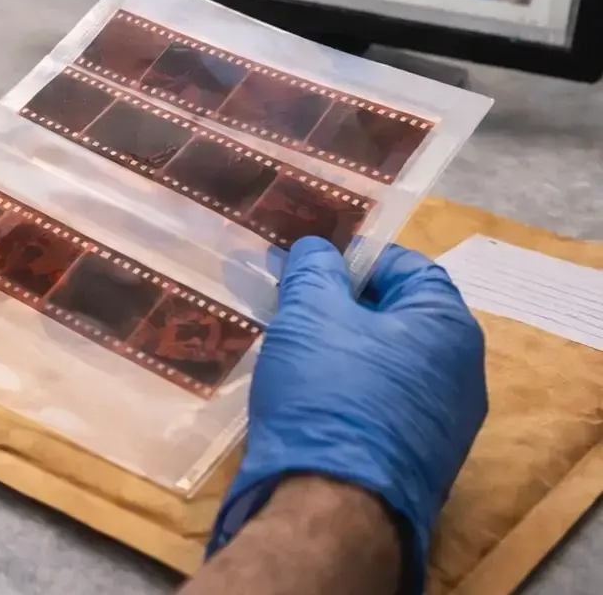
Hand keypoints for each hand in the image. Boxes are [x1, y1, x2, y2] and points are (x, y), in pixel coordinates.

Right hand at [209, 239, 486, 593]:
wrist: (333, 507)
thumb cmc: (328, 392)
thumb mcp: (310, 313)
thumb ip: (314, 270)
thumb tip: (317, 249)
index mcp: (448, 326)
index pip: (407, 266)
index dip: (356, 258)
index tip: (309, 266)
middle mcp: (463, 372)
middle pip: (398, 317)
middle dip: (344, 306)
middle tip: (294, 305)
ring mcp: (444, 422)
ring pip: (389, 363)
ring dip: (344, 349)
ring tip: (294, 349)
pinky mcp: (418, 458)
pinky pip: (384, 404)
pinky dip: (351, 391)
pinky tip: (309, 395)